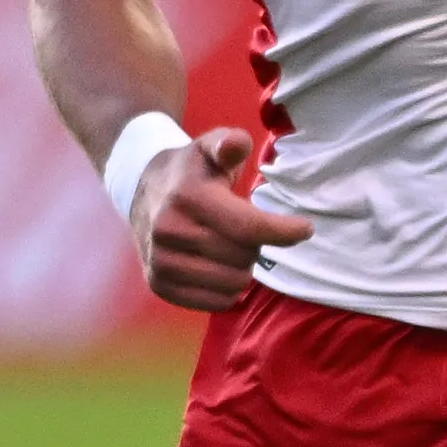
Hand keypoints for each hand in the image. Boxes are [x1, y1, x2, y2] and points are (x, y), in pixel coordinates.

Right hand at [129, 126, 309, 311]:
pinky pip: (216, 302)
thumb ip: (228, 143)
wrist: (141, 191)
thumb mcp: (208, 147)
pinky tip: (219, 267)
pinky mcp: (158, 284)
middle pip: (245, 257)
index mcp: (189, 198)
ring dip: (243, 268)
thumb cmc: (191, 171)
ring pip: (234, 283)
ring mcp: (161, 261)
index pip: (248, 227)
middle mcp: (169, 232)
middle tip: (245, 231)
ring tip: (230, 247)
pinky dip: (227, 290)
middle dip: (256, 245)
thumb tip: (235, 145)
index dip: (284, 231)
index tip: (305, 229)